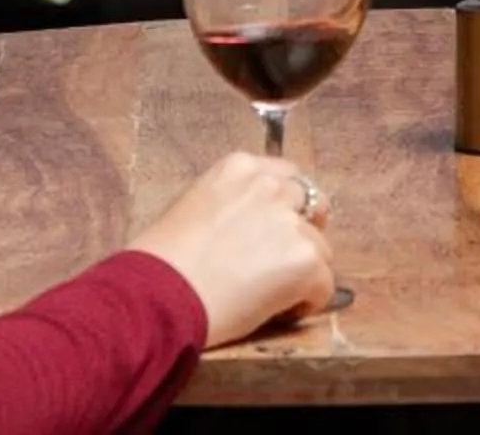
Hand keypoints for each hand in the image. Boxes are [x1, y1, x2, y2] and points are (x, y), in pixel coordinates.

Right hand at [125, 152, 338, 346]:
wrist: (155, 297)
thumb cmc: (159, 263)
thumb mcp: (192, 208)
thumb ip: (231, 205)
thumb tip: (252, 227)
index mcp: (240, 168)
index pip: (287, 178)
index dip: (286, 209)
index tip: (276, 233)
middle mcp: (270, 186)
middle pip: (312, 206)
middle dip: (303, 232)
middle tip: (282, 263)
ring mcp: (290, 222)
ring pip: (320, 249)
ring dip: (302, 271)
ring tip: (270, 295)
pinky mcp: (305, 260)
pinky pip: (324, 285)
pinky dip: (308, 302)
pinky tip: (279, 312)